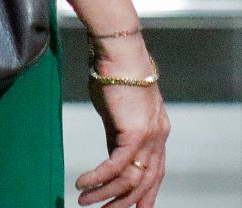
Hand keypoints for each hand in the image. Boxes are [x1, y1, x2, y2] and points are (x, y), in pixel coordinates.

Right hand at [77, 37, 168, 207]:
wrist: (118, 49)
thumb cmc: (115, 73)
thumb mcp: (119, 112)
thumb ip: (119, 135)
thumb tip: (112, 155)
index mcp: (158, 130)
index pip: (156, 173)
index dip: (146, 196)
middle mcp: (159, 136)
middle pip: (145, 183)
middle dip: (124, 204)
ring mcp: (150, 135)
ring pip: (130, 180)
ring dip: (105, 194)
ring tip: (84, 201)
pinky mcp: (135, 132)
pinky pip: (116, 166)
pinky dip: (98, 179)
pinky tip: (82, 184)